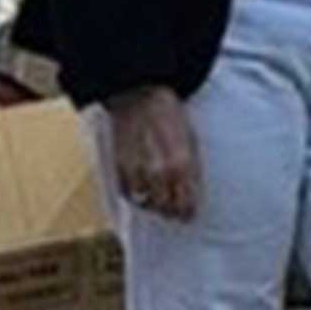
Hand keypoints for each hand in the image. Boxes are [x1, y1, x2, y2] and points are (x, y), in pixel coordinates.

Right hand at [103, 86, 200, 221]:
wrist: (139, 93)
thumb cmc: (169, 115)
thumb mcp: (190, 138)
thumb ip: (191, 166)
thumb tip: (191, 192)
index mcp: (182, 162)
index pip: (186, 201)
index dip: (187, 212)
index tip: (188, 215)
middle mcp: (160, 169)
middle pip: (166, 206)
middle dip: (171, 211)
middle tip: (173, 213)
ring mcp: (138, 169)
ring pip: (145, 202)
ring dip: (152, 205)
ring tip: (157, 202)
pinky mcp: (119, 165)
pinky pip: (127, 192)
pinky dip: (133, 196)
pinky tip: (140, 191)